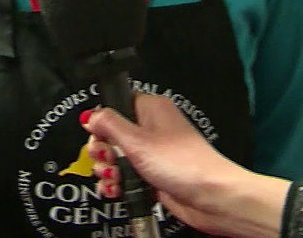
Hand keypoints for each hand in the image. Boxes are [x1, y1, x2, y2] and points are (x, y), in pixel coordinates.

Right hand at [82, 95, 288, 237]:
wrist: (211, 197)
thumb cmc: (184, 164)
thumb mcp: (136, 141)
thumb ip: (109, 124)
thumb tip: (91, 115)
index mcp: (151, 108)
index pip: (115, 105)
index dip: (102, 122)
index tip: (99, 136)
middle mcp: (152, 128)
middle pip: (111, 133)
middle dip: (103, 150)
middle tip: (109, 159)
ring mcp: (153, 152)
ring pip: (116, 157)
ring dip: (109, 170)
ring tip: (115, 178)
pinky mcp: (153, 174)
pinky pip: (126, 175)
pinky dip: (119, 183)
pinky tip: (117, 189)